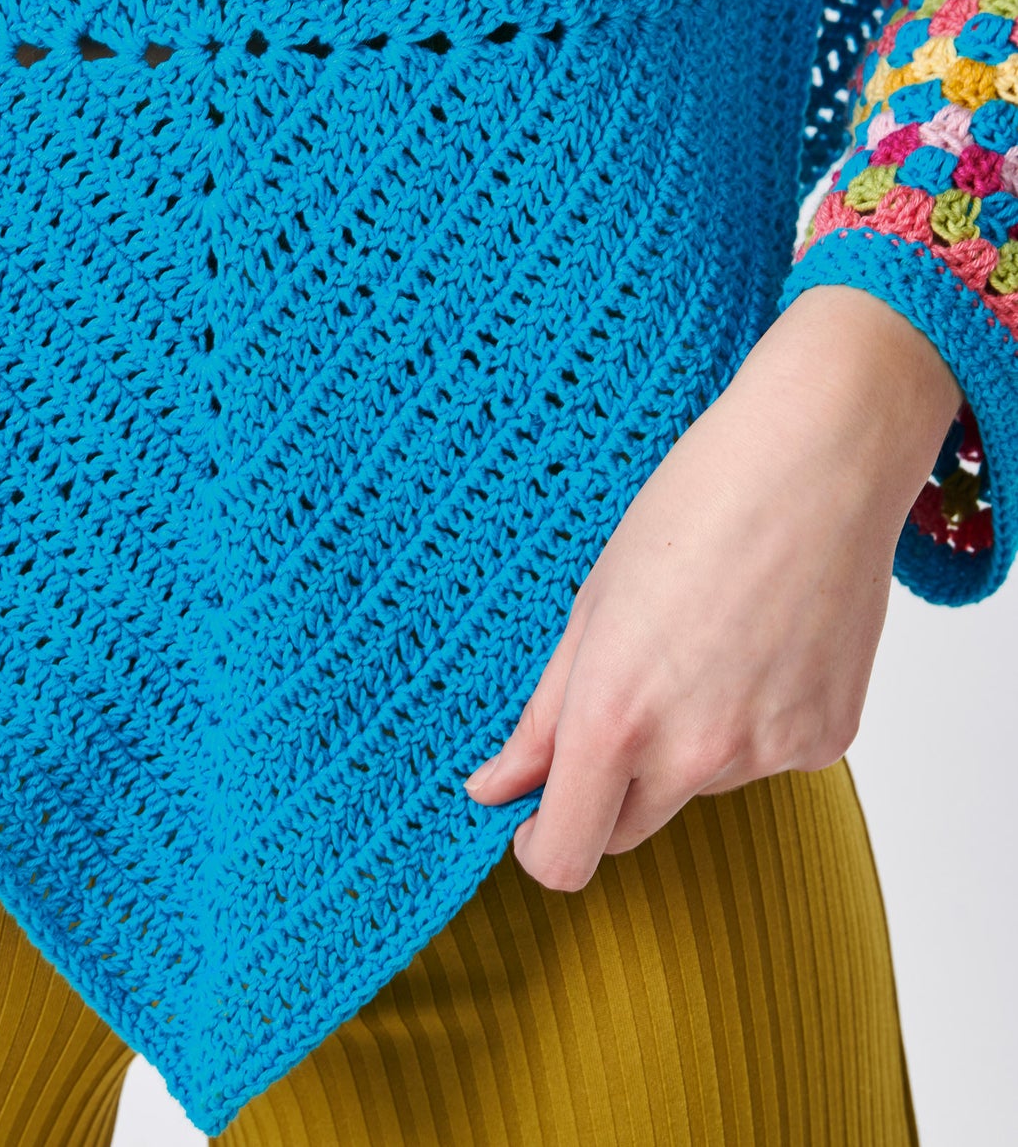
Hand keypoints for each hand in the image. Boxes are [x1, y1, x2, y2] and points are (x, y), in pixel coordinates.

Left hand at [462, 285, 964, 892]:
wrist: (817, 460)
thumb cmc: (690, 510)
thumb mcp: (588, 608)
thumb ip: (540, 717)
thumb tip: (493, 791)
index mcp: (613, 718)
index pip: (565, 858)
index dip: (540, 847)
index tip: (533, 818)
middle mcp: (693, 754)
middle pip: (627, 832)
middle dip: (607, 789)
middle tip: (619, 699)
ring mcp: (768, 753)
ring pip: (696, 788)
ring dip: (683, 744)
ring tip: (700, 641)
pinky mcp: (826, 741)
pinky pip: (762, 760)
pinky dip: (748, 723)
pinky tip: (755, 647)